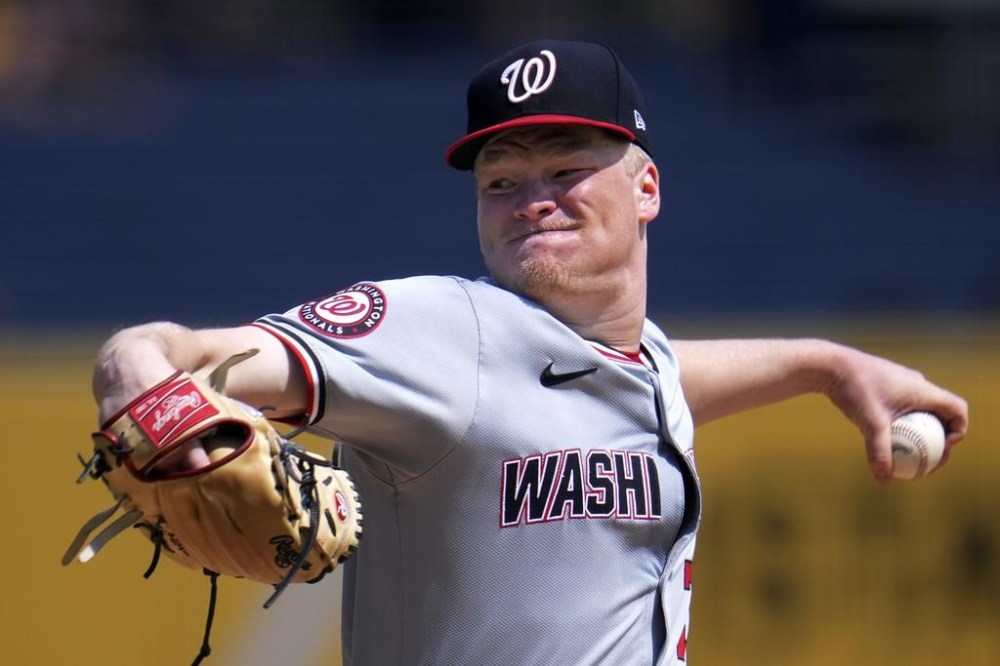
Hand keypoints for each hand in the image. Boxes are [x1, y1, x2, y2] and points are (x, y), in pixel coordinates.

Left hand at [821, 347, 967, 482]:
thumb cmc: (853, 390)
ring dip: (920, 430)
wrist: (830, 364)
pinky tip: (882, 437)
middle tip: (926, 460)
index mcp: (923, 390)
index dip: (958, 431)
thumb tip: (884, 480)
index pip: (958, 409)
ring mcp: (901, 382)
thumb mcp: (869, 423)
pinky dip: (902, 423)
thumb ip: (879, 451)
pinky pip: (903, 407)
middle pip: (942, 413)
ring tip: (906, 453)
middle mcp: (917, 383)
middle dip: (940, 438)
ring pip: (921, 410)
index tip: (940, 448)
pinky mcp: (886, 384)